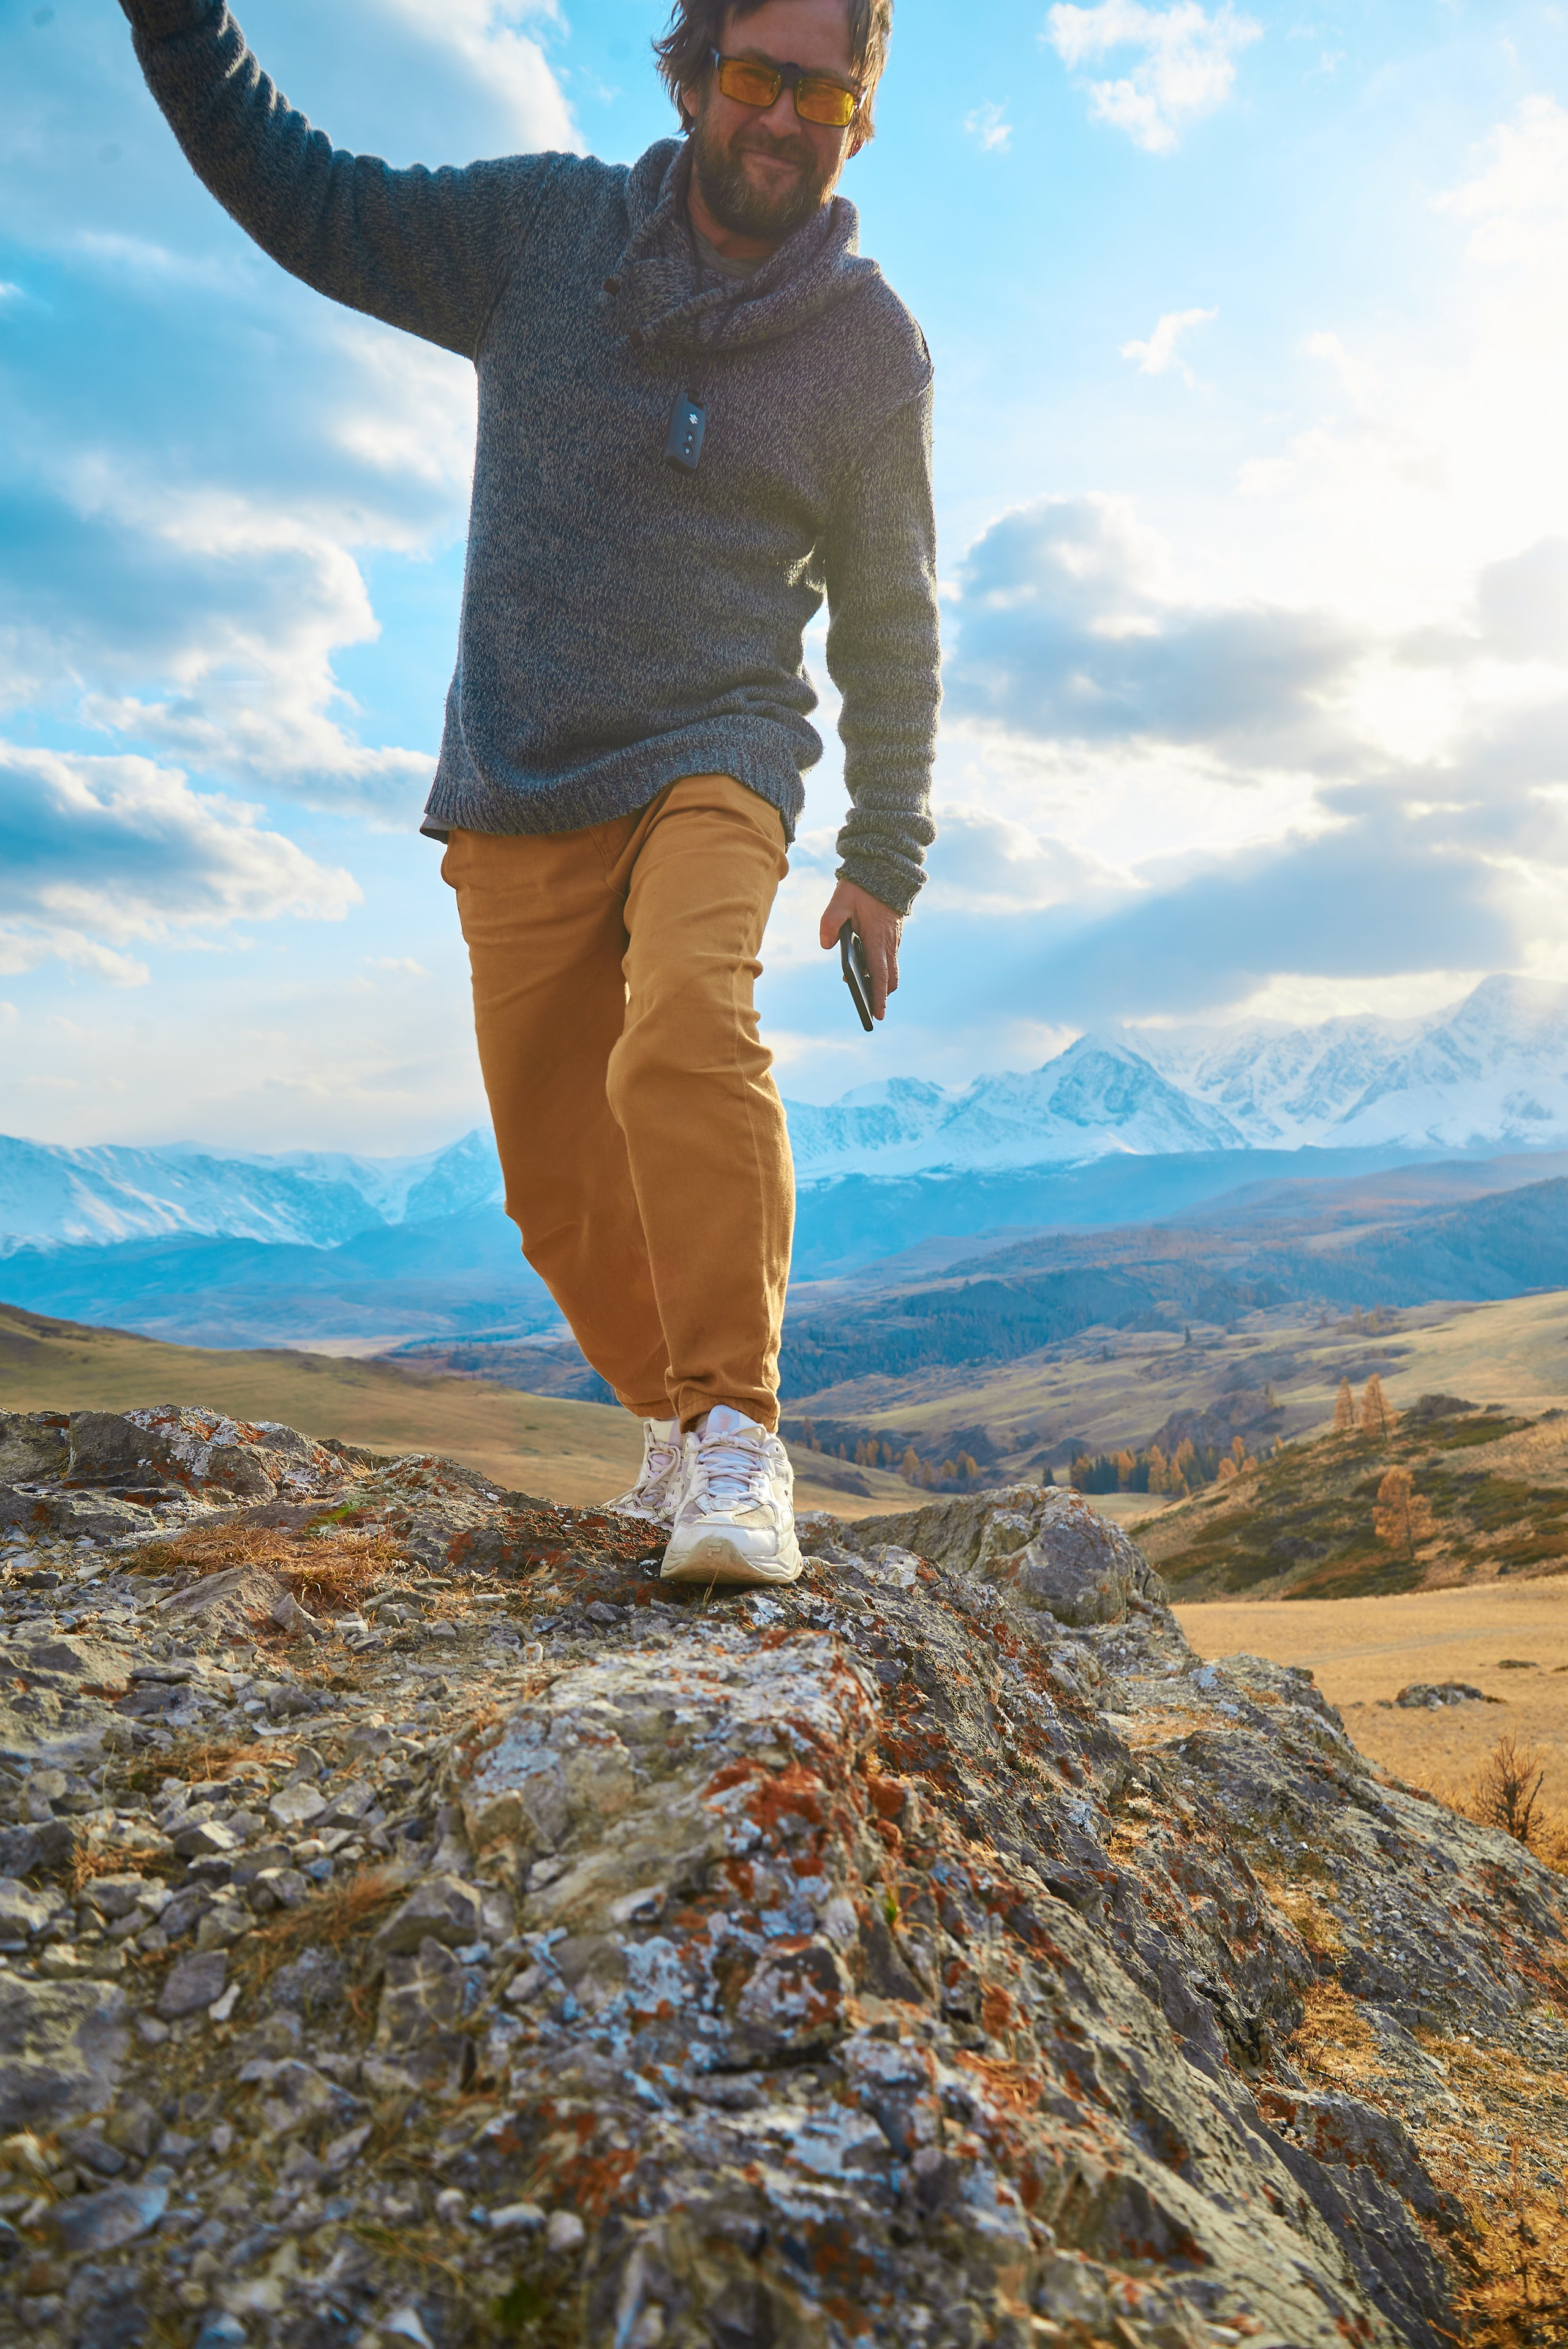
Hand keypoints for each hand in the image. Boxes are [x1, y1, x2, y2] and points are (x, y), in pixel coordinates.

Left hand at [819, 879, 901, 1021]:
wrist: (883, 870)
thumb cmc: (860, 888)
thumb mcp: (839, 901)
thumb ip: (830, 923)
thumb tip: (827, 946)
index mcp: (877, 939)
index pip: (880, 975)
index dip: (879, 997)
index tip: (878, 1015)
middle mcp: (889, 943)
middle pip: (890, 979)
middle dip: (880, 994)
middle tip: (865, 1004)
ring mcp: (893, 941)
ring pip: (891, 970)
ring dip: (878, 980)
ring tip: (857, 981)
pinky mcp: (893, 936)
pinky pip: (889, 959)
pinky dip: (879, 968)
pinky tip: (862, 963)